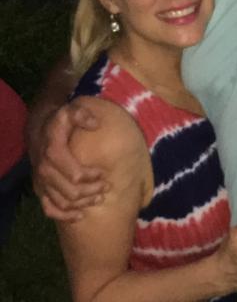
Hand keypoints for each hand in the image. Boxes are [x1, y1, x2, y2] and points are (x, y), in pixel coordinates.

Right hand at [32, 102, 107, 220]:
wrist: (39, 130)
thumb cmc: (59, 122)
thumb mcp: (69, 112)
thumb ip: (82, 115)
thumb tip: (96, 124)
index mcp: (53, 153)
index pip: (74, 174)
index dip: (91, 177)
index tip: (104, 174)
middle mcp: (45, 171)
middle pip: (70, 192)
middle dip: (91, 192)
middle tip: (106, 187)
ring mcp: (41, 183)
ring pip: (62, 202)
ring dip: (82, 204)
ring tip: (99, 199)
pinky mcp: (40, 190)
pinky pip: (49, 209)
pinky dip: (64, 216)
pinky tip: (79, 215)